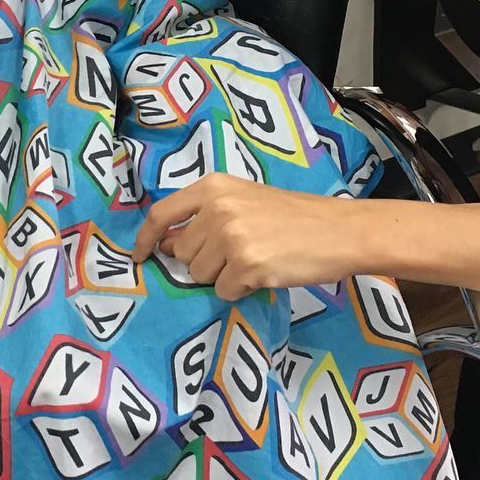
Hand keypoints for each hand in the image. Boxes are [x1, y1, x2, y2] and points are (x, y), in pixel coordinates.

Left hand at [131, 173, 361, 299]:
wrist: (340, 230)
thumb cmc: (293, 216)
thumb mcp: (243, 200)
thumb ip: (203, 215)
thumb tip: (166, 246)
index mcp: (213, 187)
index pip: (161, 214)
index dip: (145, 239)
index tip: (139, 257)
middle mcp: (217, 208)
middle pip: (183, 252)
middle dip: (204, 261)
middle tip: (239, 252)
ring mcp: (231, 237)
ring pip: (200, 275)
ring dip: (223, 276)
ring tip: (255, 259)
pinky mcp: (247, 265)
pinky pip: (225, 291)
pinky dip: (241, 290)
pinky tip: (265, 273)